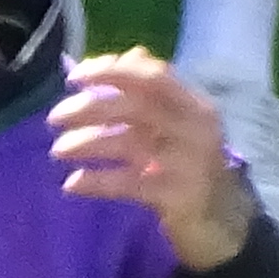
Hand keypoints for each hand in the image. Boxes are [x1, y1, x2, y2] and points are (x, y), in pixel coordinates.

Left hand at [53, 50, 257, 265]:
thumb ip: (155, 92)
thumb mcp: (181, 124)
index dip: (112, 71)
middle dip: (90, 107)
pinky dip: (97, 182)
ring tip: (59, 150)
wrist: (223, 222)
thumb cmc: (192, 165)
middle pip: (136, 106)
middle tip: (55, 117)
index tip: (76, 76)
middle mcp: (194, 128)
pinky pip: (128, 184)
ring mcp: (187, 163)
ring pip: (128, 143)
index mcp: (194, 104)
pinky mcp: (176, 197)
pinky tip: (72, 184)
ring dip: (87, 142)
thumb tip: (129, 56)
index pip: (153, 75)